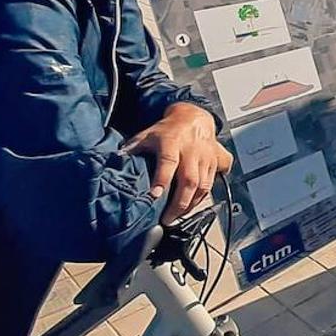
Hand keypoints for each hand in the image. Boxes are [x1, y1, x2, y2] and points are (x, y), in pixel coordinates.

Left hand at [124, 102, 231, 224]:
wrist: (194, 117)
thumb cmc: (169, 130)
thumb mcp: (148, 134)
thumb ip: (134, 147)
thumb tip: (118, 158)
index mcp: (172, 142)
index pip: (168, 161)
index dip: (162, 179)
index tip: (154, 195)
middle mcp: (191, 150)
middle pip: (189, 180)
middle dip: (179, 203)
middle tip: (167, 218)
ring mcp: (206, 157)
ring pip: (203, 186)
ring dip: (191, 204)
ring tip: (178, 216)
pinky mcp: (217, 161)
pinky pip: (214, 182)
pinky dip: (205, 197)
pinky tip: (195, 204)